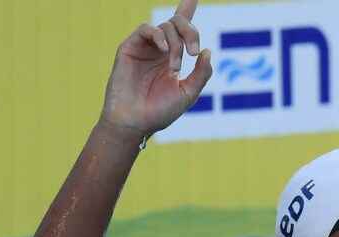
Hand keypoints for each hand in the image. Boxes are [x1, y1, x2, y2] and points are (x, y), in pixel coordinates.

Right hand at [99, 0, 211, 138]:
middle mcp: (159, 49)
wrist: (136, 123)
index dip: (187, 8)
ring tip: (175, 68)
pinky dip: (159, 36)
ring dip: (176, 45)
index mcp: (173, 57)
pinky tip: (164, 50)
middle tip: (194, 52)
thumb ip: (201, 73)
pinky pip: (146, 30)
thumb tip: (208, 51)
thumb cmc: (160, 112)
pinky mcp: (129, 48)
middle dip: (191, 33)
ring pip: (166, 27)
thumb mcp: (188, 93)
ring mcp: (144, 47)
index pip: (182, 29)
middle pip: (179, 23)